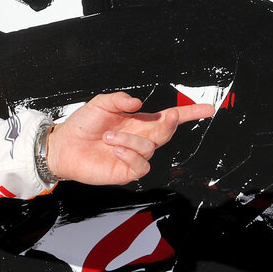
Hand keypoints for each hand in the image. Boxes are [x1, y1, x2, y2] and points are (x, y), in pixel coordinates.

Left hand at [46, 92, 214, 185]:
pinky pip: (140, 165)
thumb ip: (119, 100)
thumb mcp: (100, 104)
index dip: (190, 114)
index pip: (170, 118)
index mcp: (140, 122)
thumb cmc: (82, 125)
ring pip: (150, 148)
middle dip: (170, 124)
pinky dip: (130, 154)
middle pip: (167, 133)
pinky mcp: (126, 171)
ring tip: (108, 136)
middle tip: (168, 116)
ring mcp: (134, 156)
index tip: (208, 109)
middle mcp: (141, 139)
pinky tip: (115, 149)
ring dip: (131, 140)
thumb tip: (138, 102)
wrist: (64, 146)